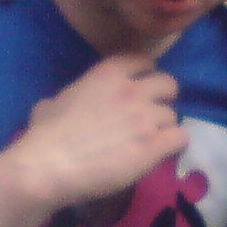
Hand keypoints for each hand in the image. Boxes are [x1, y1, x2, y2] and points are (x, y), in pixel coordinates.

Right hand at [10, 54, 187, 208]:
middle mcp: (132, 89)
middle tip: (151, 116)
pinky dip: (174, 145)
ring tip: (150, 143)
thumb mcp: (53, 102)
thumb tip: (64, 103)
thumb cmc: (45, 136)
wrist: (49, 165)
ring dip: (164, 128)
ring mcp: (146, 116)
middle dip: (163, 99)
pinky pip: (181, 137)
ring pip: (173, 116)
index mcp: (108, 73)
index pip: (143, 61)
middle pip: (169, 84)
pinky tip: (160, 154)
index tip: (141, 90)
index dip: (146, 76)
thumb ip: (71, 96)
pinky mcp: (154, 144)